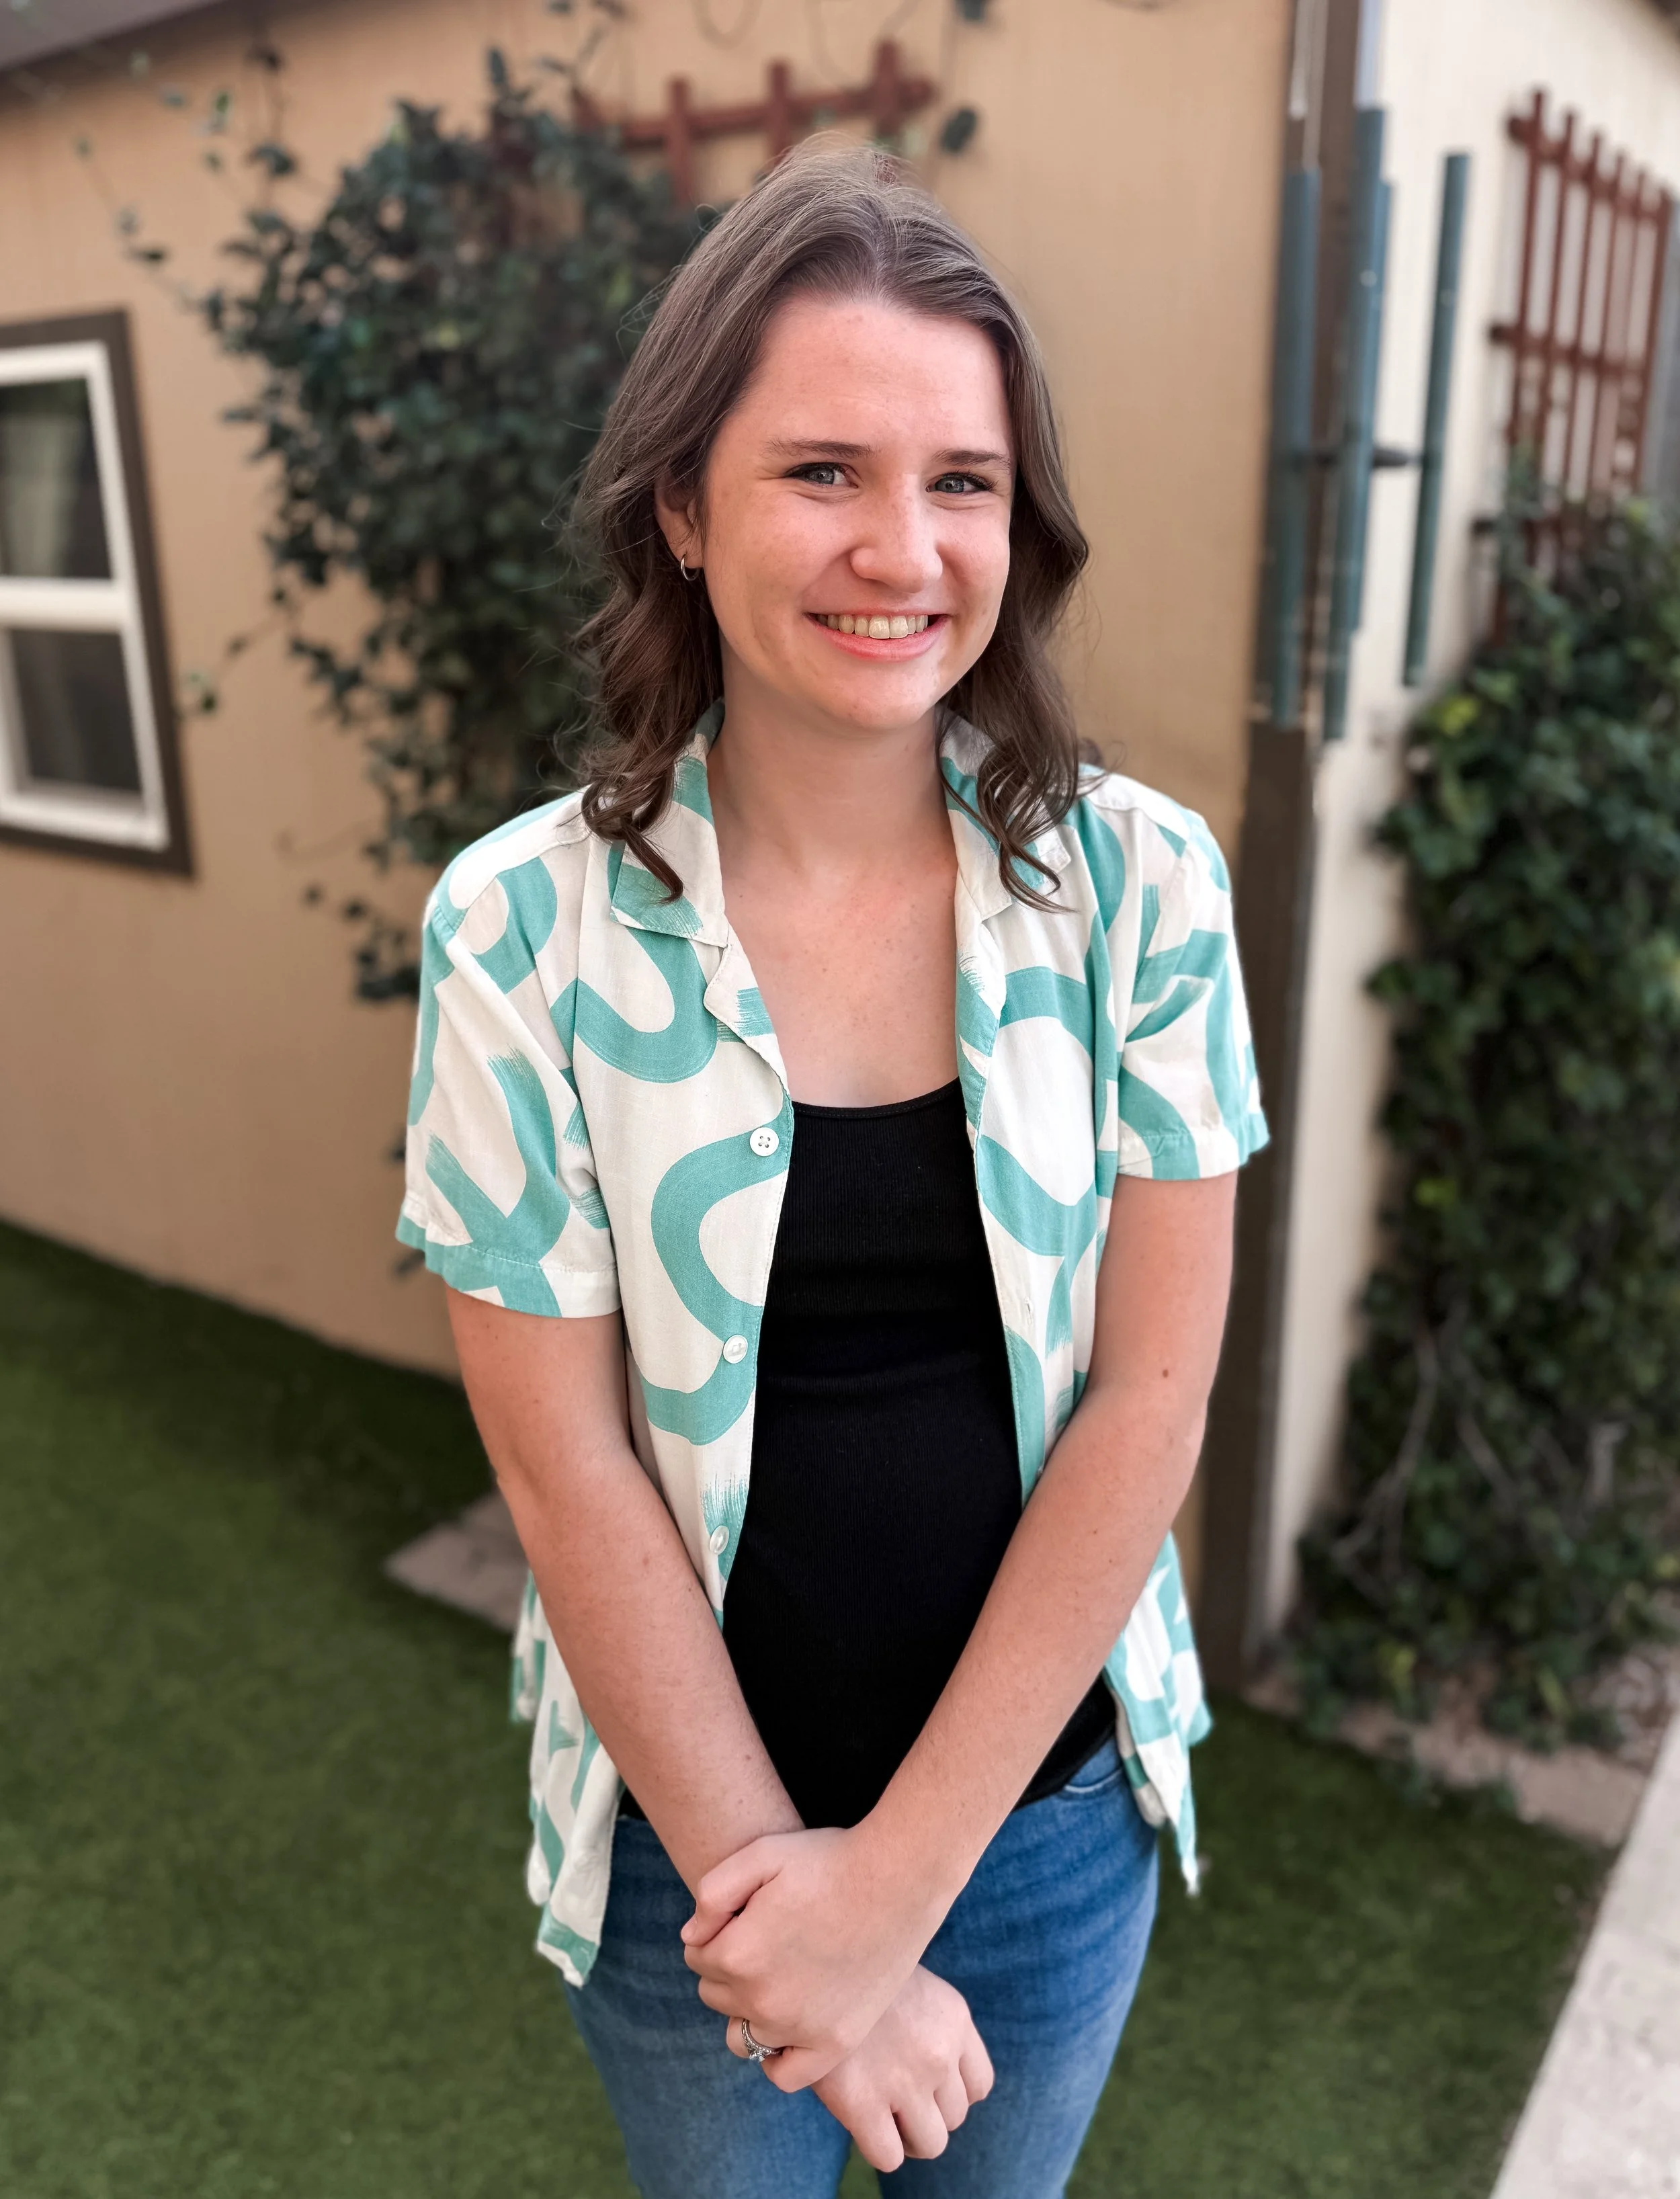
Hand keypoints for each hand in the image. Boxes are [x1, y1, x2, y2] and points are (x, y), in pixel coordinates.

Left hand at [682, 1824, 952, 2087]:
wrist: (897, 1878)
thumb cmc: (828, 1860)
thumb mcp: (761, 1853)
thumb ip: (712, 1893)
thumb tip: (691, 1939)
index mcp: (737, 1953)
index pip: (697, 1957)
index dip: (718, 1932)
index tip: (747, 1915)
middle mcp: (762, 2000)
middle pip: (716, 1995)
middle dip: (731, 1968)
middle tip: (768, 1939)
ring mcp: (799, 2027)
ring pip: (742, 2034)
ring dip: (749, 2009)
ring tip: (779, 1977)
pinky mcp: (835, 2042)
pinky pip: (784, 2074)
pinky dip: (777, 2056)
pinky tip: (787, 2025)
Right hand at [809, 1966, 993, 2172]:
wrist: (809, 1961)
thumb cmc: (855, 1973)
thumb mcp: (909, 1983)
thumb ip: (930, 2024)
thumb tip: (928, 2070)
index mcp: (954, 2018)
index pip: (979, 2085)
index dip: (951, 2094)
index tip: (926, 2086)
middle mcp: (939, 2052)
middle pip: (955, 2117)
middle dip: (927, 2115)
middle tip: (896, 2100)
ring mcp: (905, 2080)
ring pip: (930, 2143)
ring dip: (907, 2137)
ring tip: (882, 2116)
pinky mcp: (863, 2102)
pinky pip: (889, 2155)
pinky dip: (880, 2148)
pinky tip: (861, 2123)